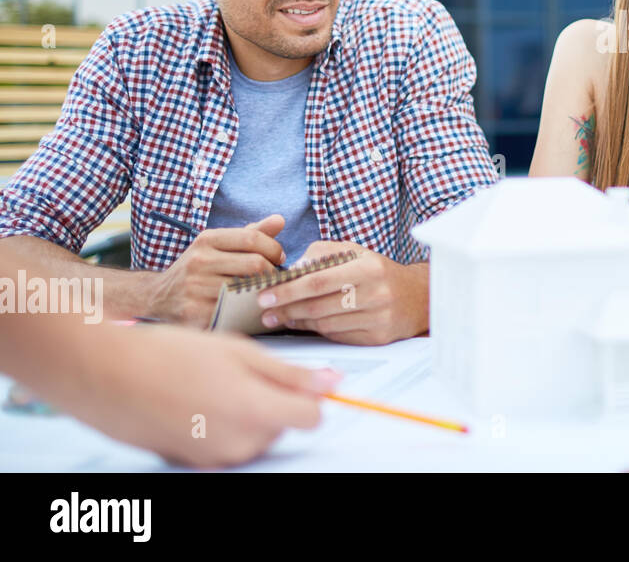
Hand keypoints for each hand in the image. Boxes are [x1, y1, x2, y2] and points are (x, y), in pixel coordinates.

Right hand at [66, 324, 338, 467]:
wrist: (106, 376)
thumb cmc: (170, 354)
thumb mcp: (238, 352)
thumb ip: (289, 373)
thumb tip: (334, 383)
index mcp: (256, 413)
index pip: (313, 418)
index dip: (307, 395)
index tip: (290, 378)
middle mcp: (239, 445)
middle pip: (282, 426)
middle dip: (271, 400)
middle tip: (234, 371)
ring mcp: (214, 460)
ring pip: (255, 436)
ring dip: (246, 413)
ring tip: (209, 384)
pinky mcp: (192, 464)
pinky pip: (226, 446)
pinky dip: (220, 426)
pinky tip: (193, 402)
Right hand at [148, 214, 285, 325]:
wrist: (158, 295)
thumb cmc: (199, 267)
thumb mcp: (219, 245)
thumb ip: (251, 234)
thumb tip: (280, 220)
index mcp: (207, 239)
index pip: (252, 238)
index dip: (274, 248)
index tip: (279, 258)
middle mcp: (199, 260)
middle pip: (255, 264)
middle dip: (273, 272)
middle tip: (275, 278)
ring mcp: (195, 287)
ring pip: (246, 288)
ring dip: (262, 292)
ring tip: (263, 292)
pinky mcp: (194, 312)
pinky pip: (233, 310)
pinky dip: (245, 309)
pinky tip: (247, 307)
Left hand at [256, 239, 427, 344]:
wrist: (417, 297)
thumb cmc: (378, 272)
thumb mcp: (356, 252)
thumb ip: (323, 254)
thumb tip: (293, 269)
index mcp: (368, 267)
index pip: (318, 280)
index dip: (288, 289)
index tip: (266, 294)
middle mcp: (375, 293)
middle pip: (319, 304)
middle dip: (287, 307)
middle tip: (266, 310)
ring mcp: (377, 318)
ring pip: (325, 323)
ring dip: (298, 320)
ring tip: (282, 316)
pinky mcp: (377, 337)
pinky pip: (337, 336)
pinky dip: (317, 330)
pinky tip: (305, 324)